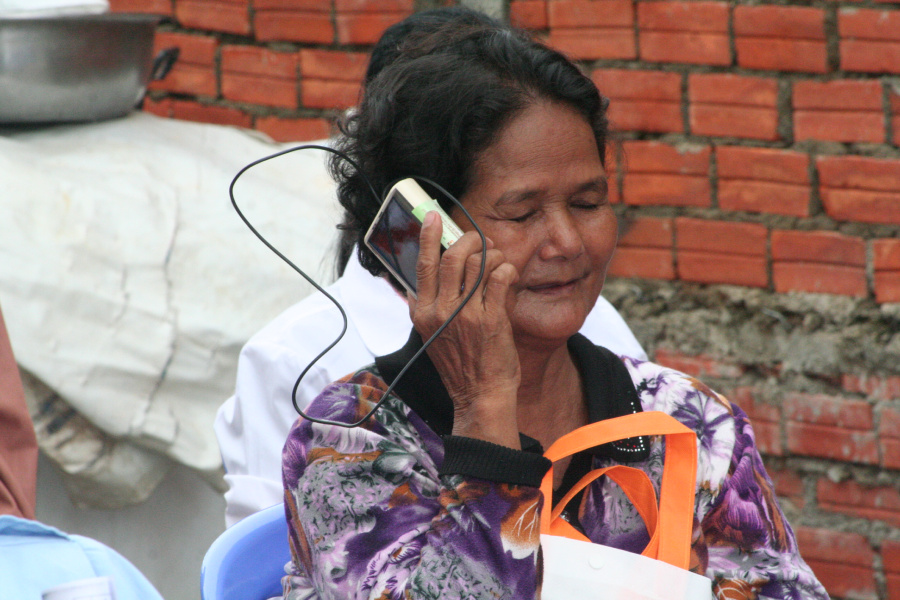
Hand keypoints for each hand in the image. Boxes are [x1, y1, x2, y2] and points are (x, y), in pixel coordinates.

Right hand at [408, 212, 521, 447]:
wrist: (479, 394)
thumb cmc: (459, 363)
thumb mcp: (432, 333)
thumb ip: (431, 303)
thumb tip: (434, 268)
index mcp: (422, 312)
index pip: (422, 264)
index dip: (427, 236)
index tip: (431, 216)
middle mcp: (441, 311)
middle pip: (453, 256)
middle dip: (470, 241)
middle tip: (479, 241)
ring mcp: (466, 315)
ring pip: (479, 263)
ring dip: (492, 254)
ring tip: (497, 260)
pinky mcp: (491, 319)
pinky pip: (500, 277)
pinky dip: (506, 269)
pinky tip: (507, 274)